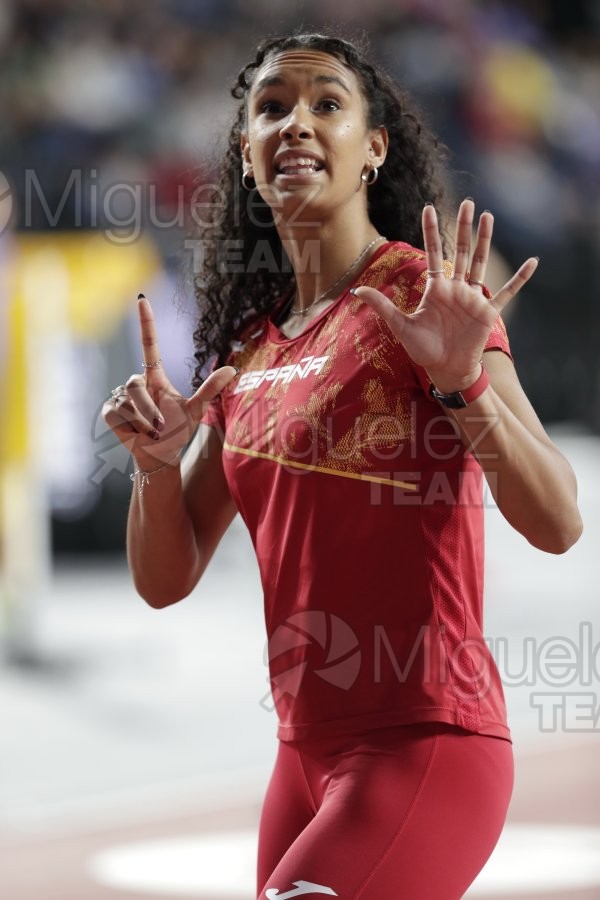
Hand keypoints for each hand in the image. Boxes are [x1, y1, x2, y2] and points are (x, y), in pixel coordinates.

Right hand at [102, 295, 236, 470]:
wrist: (160, 456)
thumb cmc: (178, 431)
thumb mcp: (196, 410)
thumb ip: (210, 389)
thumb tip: (231, 370)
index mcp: (156, 376)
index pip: (149, 344)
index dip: (146, 322)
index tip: (142, 298)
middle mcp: (137, 382)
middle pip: (135, 383)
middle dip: (149, 409)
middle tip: (162, 428)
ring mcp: (121, 396)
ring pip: (127, 400)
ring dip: (143, 421)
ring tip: (152, 433)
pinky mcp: (110, 411)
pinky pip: (117, 412)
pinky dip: (131, 426)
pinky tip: (136, 433)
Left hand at [352, 199, 538, 392]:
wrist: (445, 370)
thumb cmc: (423, 350)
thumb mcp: (400, 326)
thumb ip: (382, 306)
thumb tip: (356, 291)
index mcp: (436, 288)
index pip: (434, 253)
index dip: (432, 231)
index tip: (429, 207)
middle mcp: (456, 288)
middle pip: (461, 251)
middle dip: (463, 227)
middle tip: (466, 202)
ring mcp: (473, 298)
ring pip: (481, 263)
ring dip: (485, 240)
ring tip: (487, 217)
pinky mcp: (488, 312)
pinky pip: (506, 292)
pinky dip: (520, 279)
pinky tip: (532, 263)